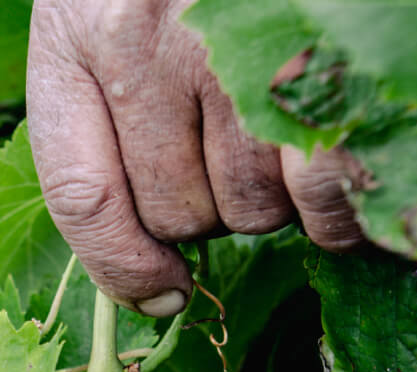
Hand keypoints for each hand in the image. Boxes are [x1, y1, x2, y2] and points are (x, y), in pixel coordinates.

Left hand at [26, 0, 363, 315]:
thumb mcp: (103, 14)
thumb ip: (101, 135)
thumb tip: (158, 298)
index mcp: (76, 29)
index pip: (83, 197)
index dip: (122, 269)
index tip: (163, 293)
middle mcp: (149, 35)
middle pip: (182, 214)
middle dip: (215, 209)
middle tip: (236, 146)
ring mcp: (238, 42)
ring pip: (256, 207)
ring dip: (279, 199)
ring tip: (287, 132)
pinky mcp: (322, 50)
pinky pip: (329, 184)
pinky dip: (340, 202)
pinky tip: (340, 163)